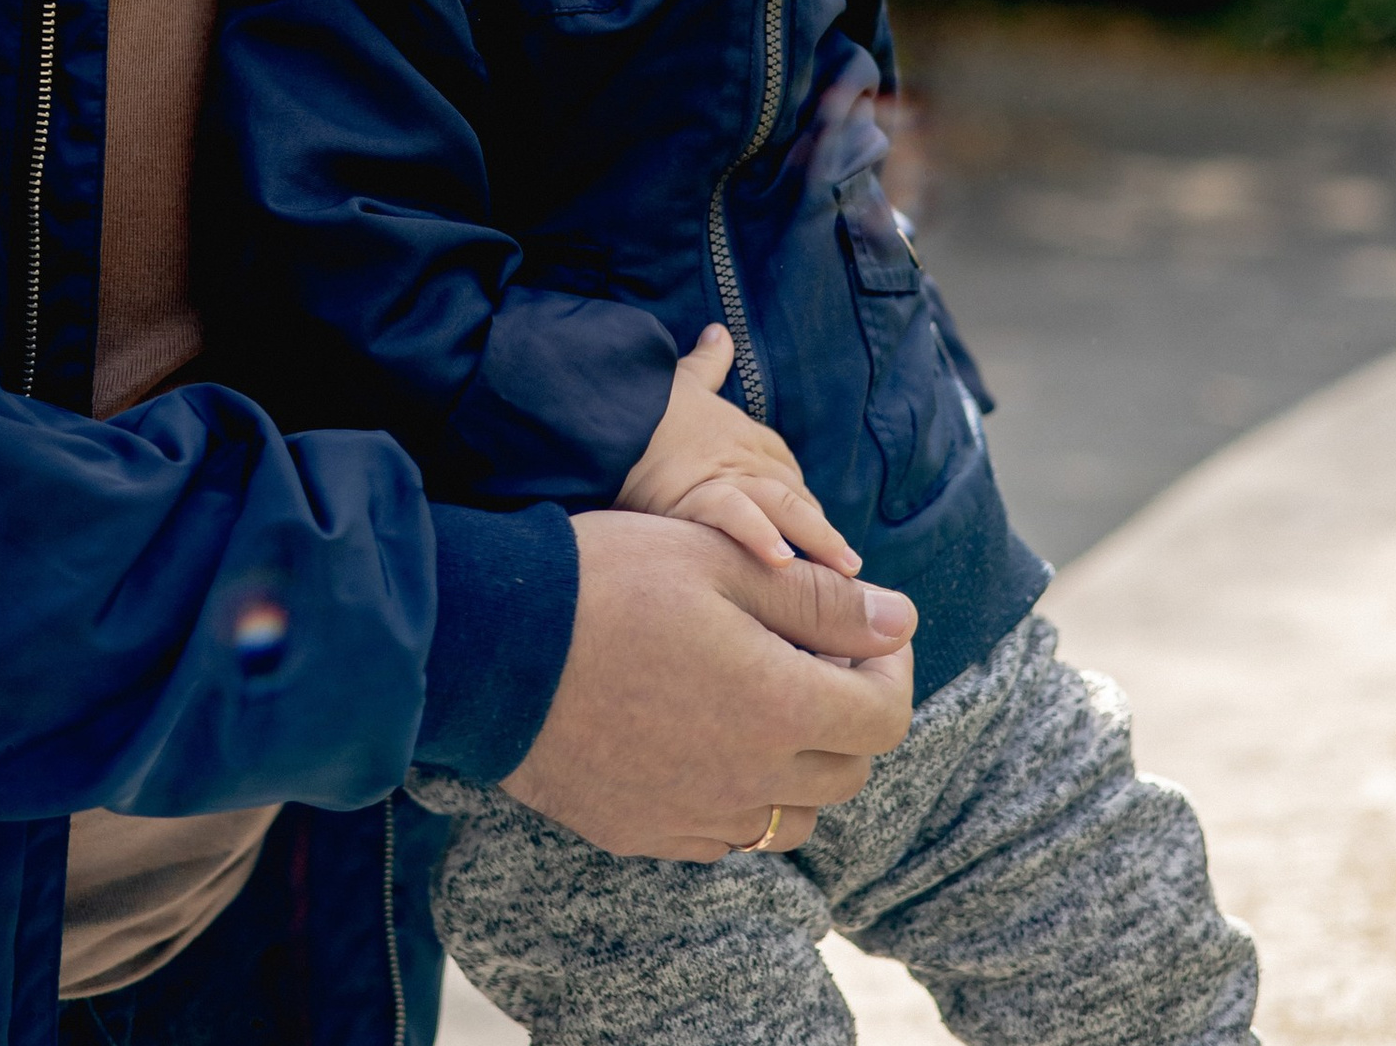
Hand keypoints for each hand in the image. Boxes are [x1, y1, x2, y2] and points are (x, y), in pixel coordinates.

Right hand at [500, 508, 915, 859]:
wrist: (494, 648)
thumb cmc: (610, 584)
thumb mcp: (723, 562)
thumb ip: (820, 600)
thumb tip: (900, 620)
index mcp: (779, 708)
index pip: (885, 716)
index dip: (890, 666)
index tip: (865, 627)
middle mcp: (747, 780)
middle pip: (847, 769)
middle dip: (849, 708)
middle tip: (812, 650)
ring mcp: (694, 816)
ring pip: (792, 814)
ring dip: (800, 761)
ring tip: (760, 694)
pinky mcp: (645, 833)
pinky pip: (725, 833)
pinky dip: (739, 792)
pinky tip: (704, 734)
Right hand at [615, 324, 859, 573]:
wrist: (608, 403)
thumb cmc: (644, 396)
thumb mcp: (684, 378)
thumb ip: (708, 362)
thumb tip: (718, 332)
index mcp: (742, 434)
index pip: (785, 469)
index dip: (801, 497)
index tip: (814, 522)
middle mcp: (743, 455)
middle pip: (795, 494)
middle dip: (821, 530)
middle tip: (848, 567)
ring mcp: (724, 474)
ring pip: (784, 506)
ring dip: (817, 538)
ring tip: (844, 571)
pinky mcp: (695, 494)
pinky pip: (736, 517)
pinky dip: (760, 535)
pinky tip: (781, 560)